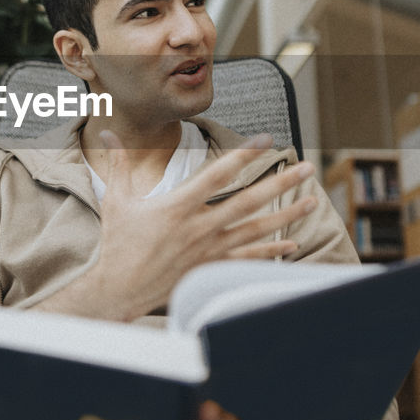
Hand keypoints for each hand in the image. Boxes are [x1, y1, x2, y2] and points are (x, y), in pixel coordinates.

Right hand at [38, 132, 317, 320]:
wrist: (120, 290)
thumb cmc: (117, 244)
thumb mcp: (116, 200)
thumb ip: (118, 163)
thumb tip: (107, 130)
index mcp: (178, 205)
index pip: (218, 173)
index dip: (244, 154)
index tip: (266, 138)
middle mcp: (199, 226)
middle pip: (249, 200)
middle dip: (281, 183)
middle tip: (307, 167)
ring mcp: (209, 250)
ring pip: (256, 229)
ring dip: (286, 215)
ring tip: (312, 201)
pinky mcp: (211, 268)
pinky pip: (248, 259)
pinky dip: (271, 251)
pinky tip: (291, 244)